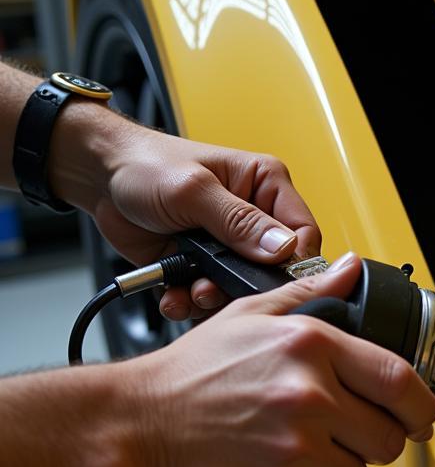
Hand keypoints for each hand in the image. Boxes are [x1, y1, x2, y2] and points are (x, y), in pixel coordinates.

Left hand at [50, 107, 319, 319]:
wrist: (97, 177)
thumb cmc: (145, 164)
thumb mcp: (194, 190)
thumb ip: (240, 221)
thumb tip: (284, 247)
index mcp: (265, 186)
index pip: (304, 232)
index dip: (295, 263)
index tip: (275, 282)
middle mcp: (253, 218)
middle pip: (273, 270)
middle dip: (245, 288)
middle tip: (218, 290)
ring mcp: (228, 245)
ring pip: (240, 289)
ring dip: (214, 299)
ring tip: (191, 292)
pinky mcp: (203, 265)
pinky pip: (209, 296)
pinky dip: (190, 303)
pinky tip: (174, 295)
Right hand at [120, 254, 434, 466]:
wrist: (132, 426)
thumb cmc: (187, 375)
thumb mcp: (249, 317)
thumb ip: (310, 294)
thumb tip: (351, 272)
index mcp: (311, 346)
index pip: (400, 380)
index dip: (422, 406)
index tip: (419, 417)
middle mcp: (309, 395)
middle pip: (389, 437)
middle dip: (374, 440)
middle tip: (345, 434)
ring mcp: (296, 446)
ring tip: (300, 450)